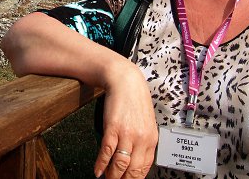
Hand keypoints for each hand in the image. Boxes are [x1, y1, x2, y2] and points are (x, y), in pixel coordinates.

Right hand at [94, 62, 157, 177]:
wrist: (125, 80)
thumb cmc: (134, 99)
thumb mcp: (145, 122)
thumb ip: (142, 140)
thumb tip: (134, 159)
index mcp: (151, 139)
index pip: (144, 168)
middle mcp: (141, 139)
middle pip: (133, 170)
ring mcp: (127, 134)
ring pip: (120, 165)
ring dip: (112, 176)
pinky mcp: (113, 128)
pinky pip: (107, 152)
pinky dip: (101, 164)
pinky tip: (97, 170)